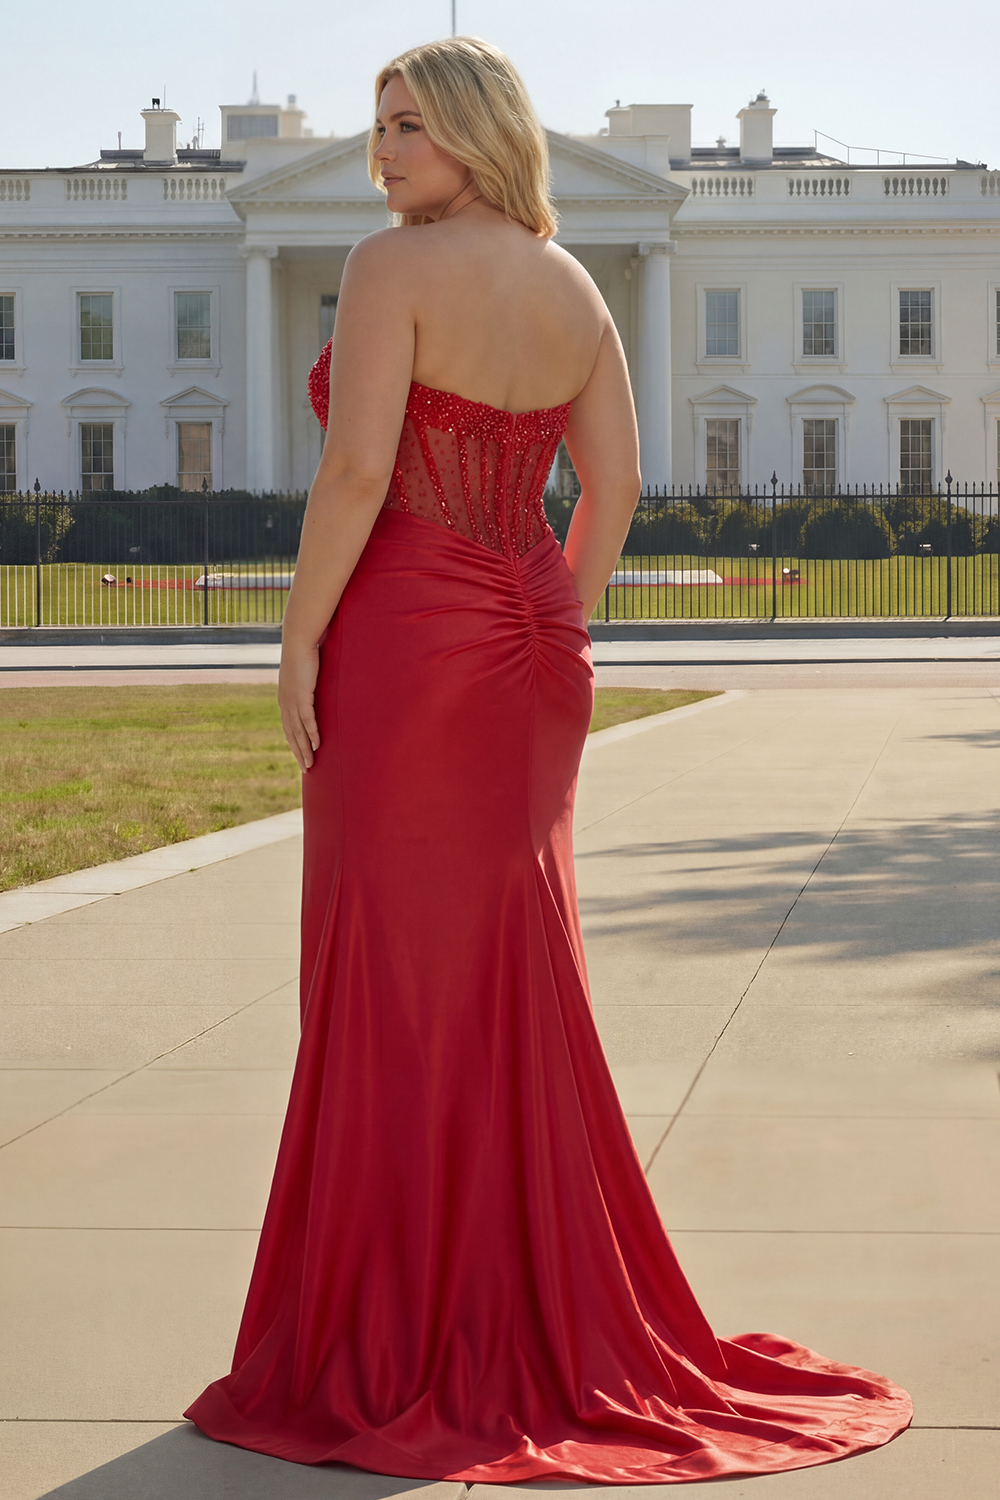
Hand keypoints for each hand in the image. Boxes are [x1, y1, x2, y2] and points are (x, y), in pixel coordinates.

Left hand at [278, 639, 320, 771]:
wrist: (298, 641)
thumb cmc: (304, 654)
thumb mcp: (305, 674)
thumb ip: (309, 685)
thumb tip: (317, 688)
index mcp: (285, 699)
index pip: (289, 727)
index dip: (294, 743)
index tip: (301, 756)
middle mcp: (285, 703)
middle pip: (291, 734)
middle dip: (298, 753)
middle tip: (306, 769)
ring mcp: (292, 701)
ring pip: (298, 731)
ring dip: (305, 749)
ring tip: (311, 764)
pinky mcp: (301, 696)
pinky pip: (307, 720)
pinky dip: (312, 734)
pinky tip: (317, 745)